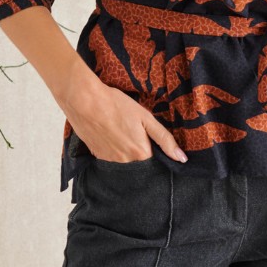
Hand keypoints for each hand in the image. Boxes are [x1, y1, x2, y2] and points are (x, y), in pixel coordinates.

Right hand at [66, 82, 187, 164]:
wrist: (85, 102)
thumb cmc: (117, 106)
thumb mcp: (146, 118)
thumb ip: (165, 140)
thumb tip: (182, 159)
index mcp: (141, 154)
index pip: (156, 163)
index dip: (157, 153)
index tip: (152, 141)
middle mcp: (126, 163)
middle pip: (140, 164)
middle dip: (142, 154)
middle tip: (135, 134)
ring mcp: (110, 162)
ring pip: (126, 163)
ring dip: (127, 153)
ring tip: (123, 133)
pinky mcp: (98, 157)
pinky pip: (112, 160)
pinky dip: (115, 151)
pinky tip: (112, 136)